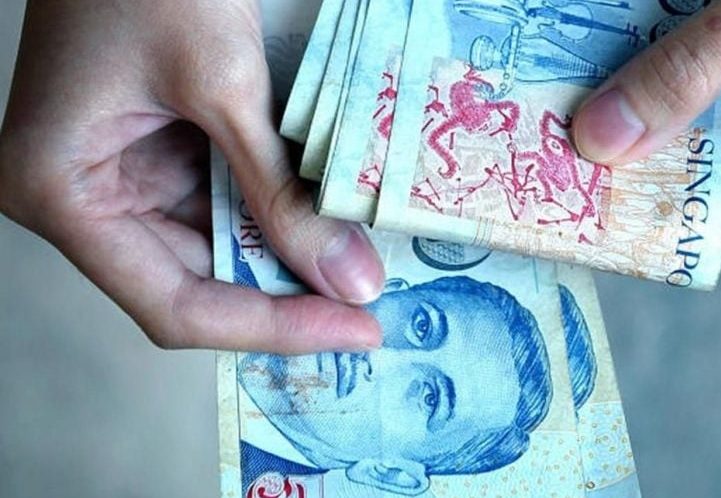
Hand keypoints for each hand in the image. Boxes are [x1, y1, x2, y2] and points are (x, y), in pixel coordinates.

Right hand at [0, 0, 383, 352]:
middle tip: (366, 309)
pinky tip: (326, 224)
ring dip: (285, 258)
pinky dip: (273, 215)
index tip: (352, 333)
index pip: (175, 304)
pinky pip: (220, 204)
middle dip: (286, 297)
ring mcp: (119, 177)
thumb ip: (281, 192)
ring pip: (213, 250)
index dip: (270, 328)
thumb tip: (348, 280)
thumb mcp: (223, 86)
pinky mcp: (155, 154)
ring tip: (358, 269)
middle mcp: (82, 199)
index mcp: (62, 193)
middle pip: (195, 285)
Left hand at [572, 0, 720, 226]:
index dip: (654, 196)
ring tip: (584, 87)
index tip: (581, 195)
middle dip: (648, 142)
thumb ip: (700, 63)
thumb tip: (604, 134)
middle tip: (565, 138)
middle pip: (720, 151)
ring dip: (661, 89)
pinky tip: (633, 42)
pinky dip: (687, 49)